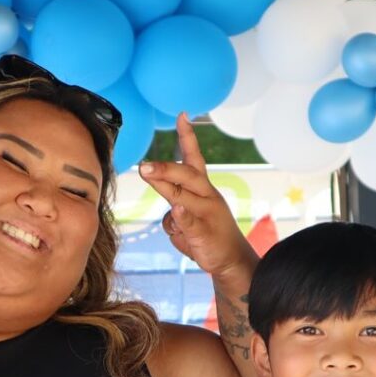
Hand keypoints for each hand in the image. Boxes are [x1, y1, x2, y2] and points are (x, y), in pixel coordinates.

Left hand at [138, 113, 255, 280]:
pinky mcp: (205, 233)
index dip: (188, 138)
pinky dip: (184, 217)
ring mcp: (207, 214)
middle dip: (165, 166)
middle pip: (187, 175)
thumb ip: (175, 209)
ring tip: (147, 171)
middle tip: (144, 163)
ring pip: (184, 195)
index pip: (195, 159)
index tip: (182, 115)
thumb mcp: (189, 218)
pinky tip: (178, 211)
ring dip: (165, 183)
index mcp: (203, 189)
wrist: (232, 261)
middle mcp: (207, 196)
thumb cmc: (208, 235)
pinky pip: (191, 222)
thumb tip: (165, 209)